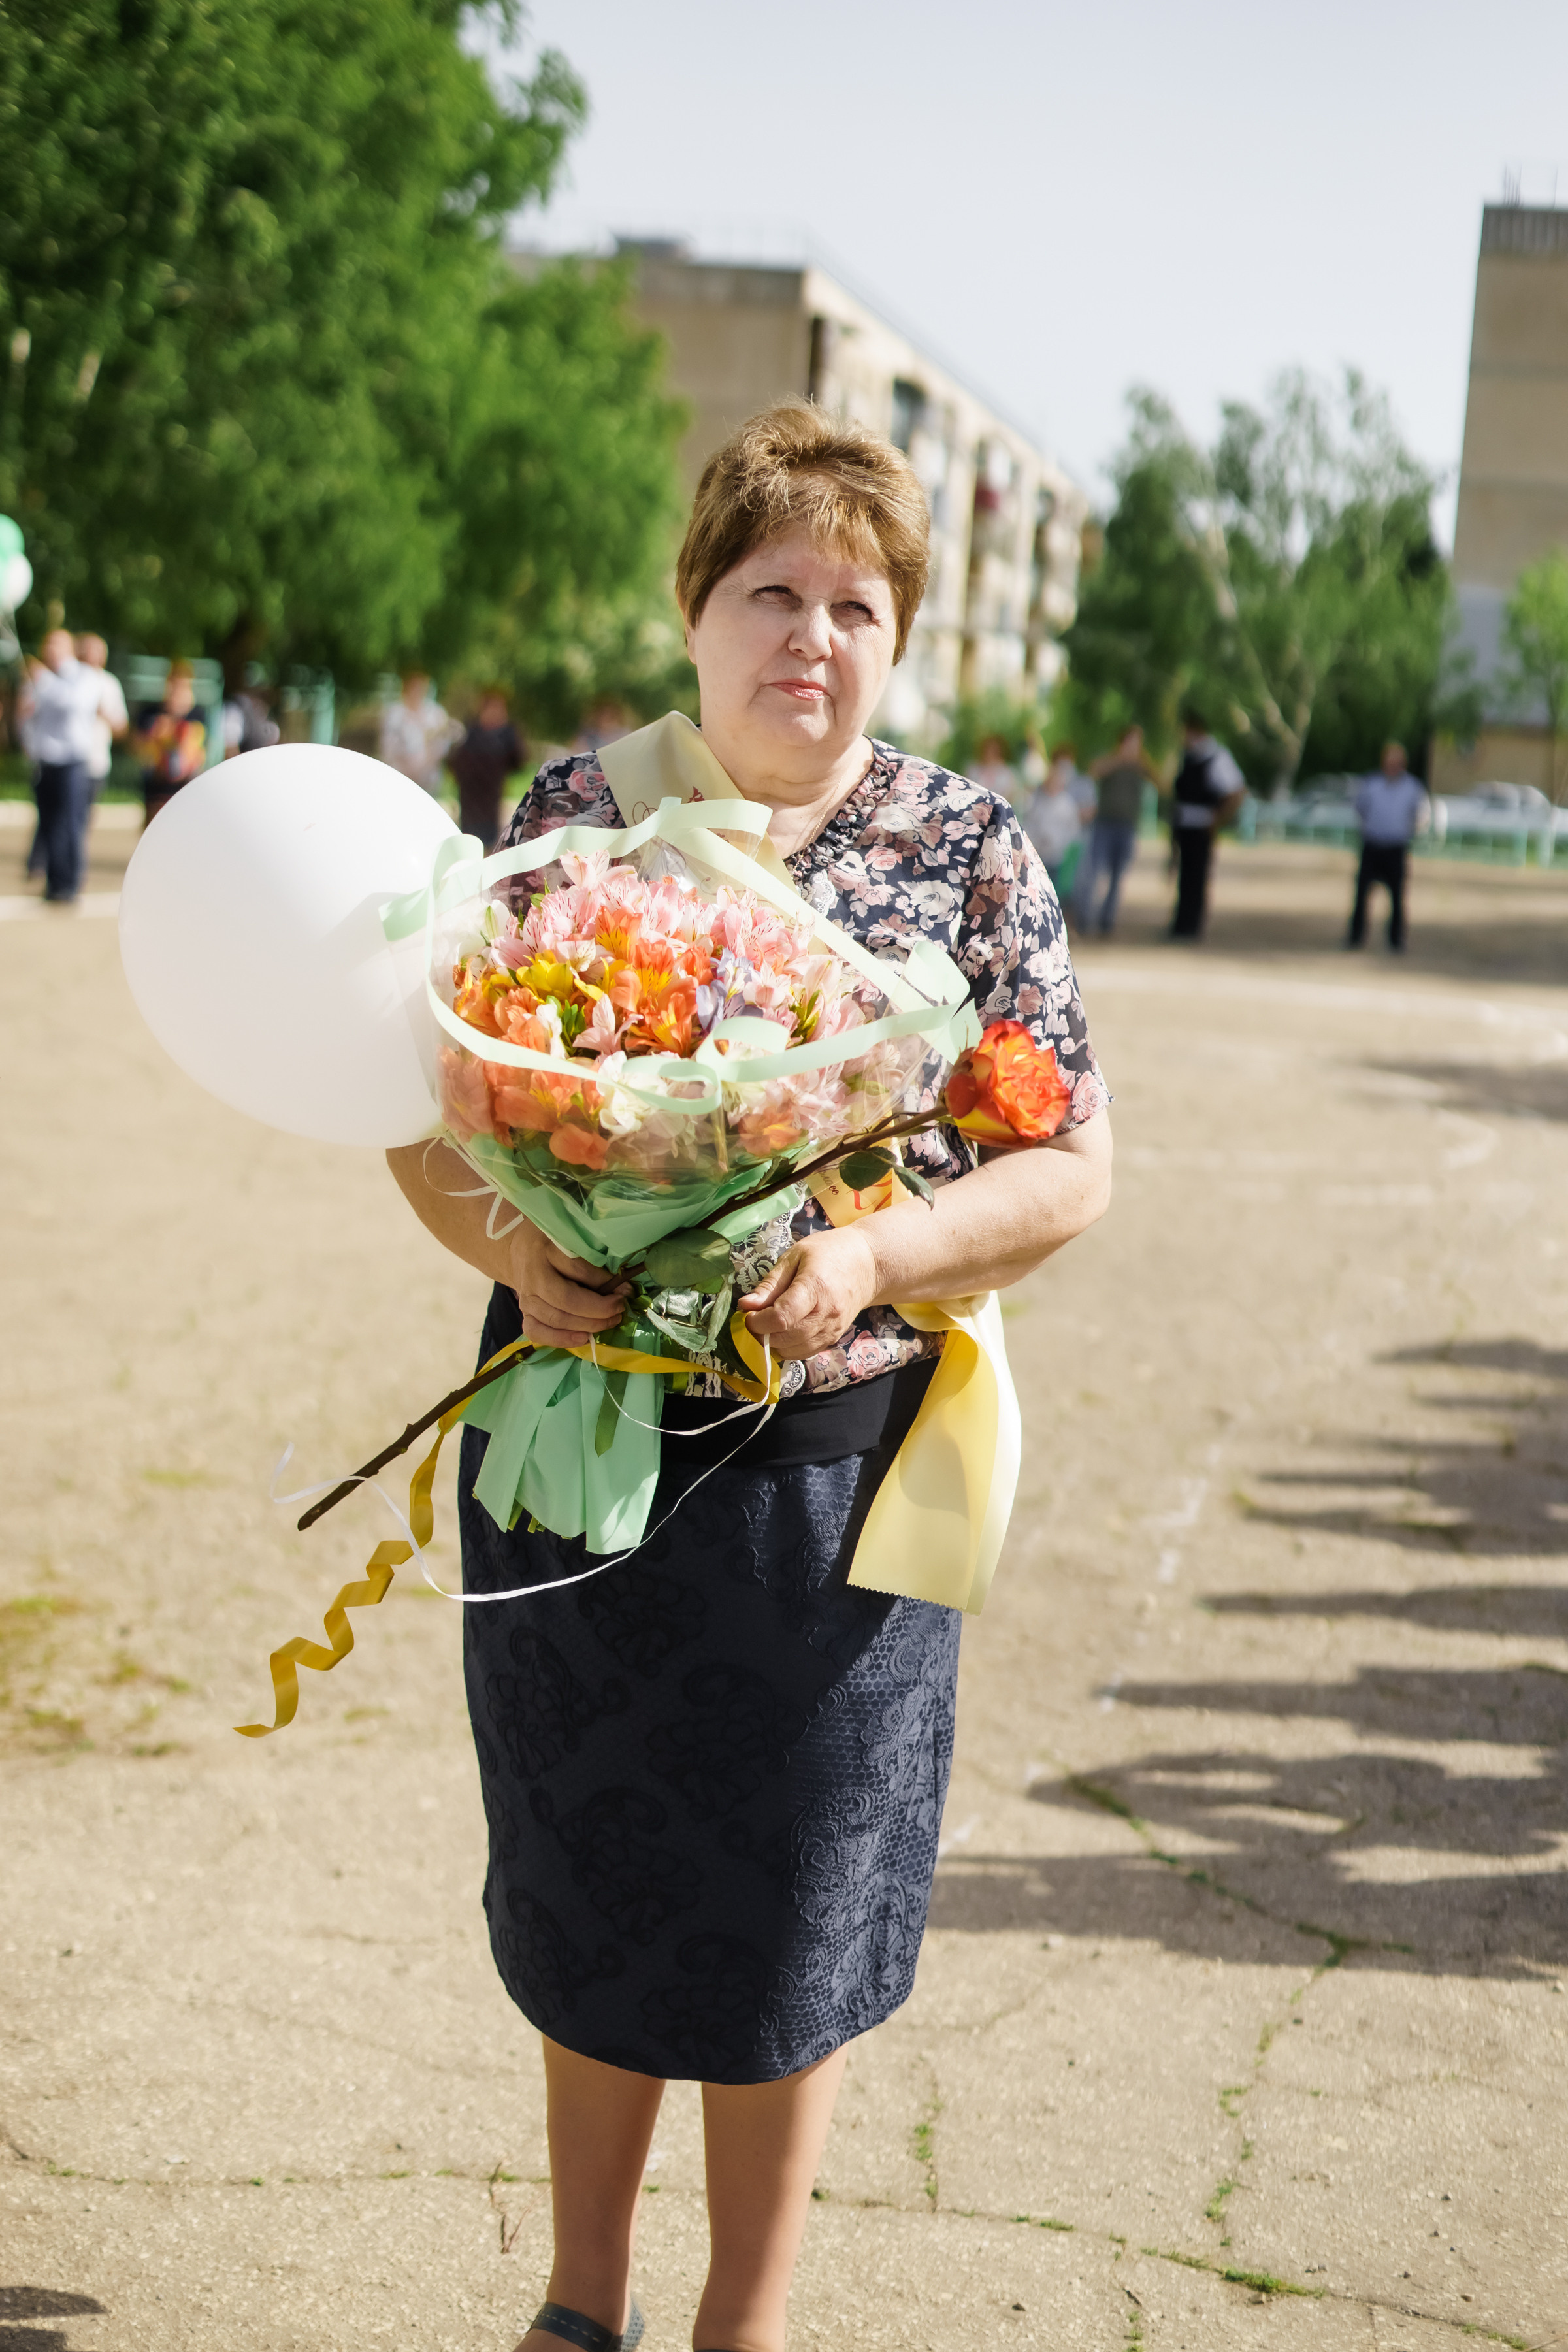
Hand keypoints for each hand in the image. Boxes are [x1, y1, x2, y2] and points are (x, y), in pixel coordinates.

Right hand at [504, 1221, 628, 1350]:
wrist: (520, 1252)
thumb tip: (624, 1290)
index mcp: (548, 1251)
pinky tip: (583, 1338)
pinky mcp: (524, 1314)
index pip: (578, 1270)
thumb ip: (594, 1264)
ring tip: (609, 1322)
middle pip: (567, 1300)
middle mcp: (534, 1276)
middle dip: (599, 1310)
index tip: (624, 1291)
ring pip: (556, 1319)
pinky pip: (538, 1333)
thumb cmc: (553, 1247)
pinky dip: (562, 1340)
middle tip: (618, 1310)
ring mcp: (527, 1298)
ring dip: (588, 1325)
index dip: (604, 1284)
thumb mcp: (572, 1244)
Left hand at [738, 1228, 878, 1362]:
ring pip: (794, 1351)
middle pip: (786, 1338)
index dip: (757, 1322)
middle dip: (761, 1335)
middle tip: (753, 1321)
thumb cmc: (829, 1253)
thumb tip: (746, 1306)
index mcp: (815, 1287)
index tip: (747, 1315)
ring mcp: (833, 1329)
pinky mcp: (834, 1338)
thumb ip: (770, 1284)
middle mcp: (827, 1313)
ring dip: (774, 1344)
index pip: (781, 1317)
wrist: (868, 1264)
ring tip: (767, 1326)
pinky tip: (783, 1332)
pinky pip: (805, 1353)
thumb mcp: (795, 1257)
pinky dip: (788, 1348)